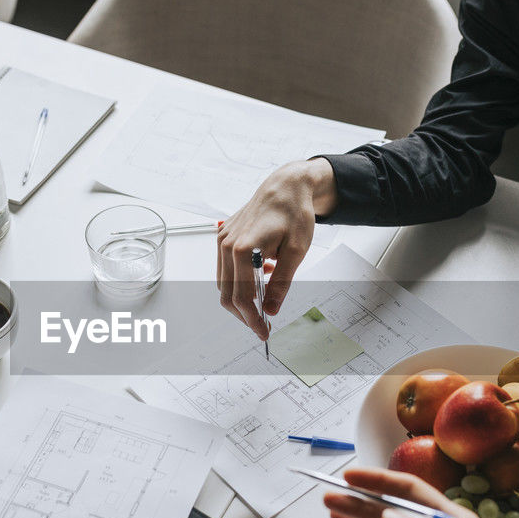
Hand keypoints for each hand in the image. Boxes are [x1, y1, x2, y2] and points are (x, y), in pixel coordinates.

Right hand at [217, 158, 334, 338]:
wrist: (285, 187)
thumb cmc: (293, 212)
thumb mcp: (296, 252)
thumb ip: (281, 283)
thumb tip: (271, 309)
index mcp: (244, 249)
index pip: (241, 297)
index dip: (252, 319)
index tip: (264, 331)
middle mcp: (227, 245)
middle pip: (227, 295)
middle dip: (245, 313)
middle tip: (263, 323)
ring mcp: (223, 241)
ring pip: (224, 284)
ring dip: (243, 296)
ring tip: (266, 297)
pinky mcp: (224, 238)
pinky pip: (226, 269)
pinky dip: (241, 280)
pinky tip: (263, 275)